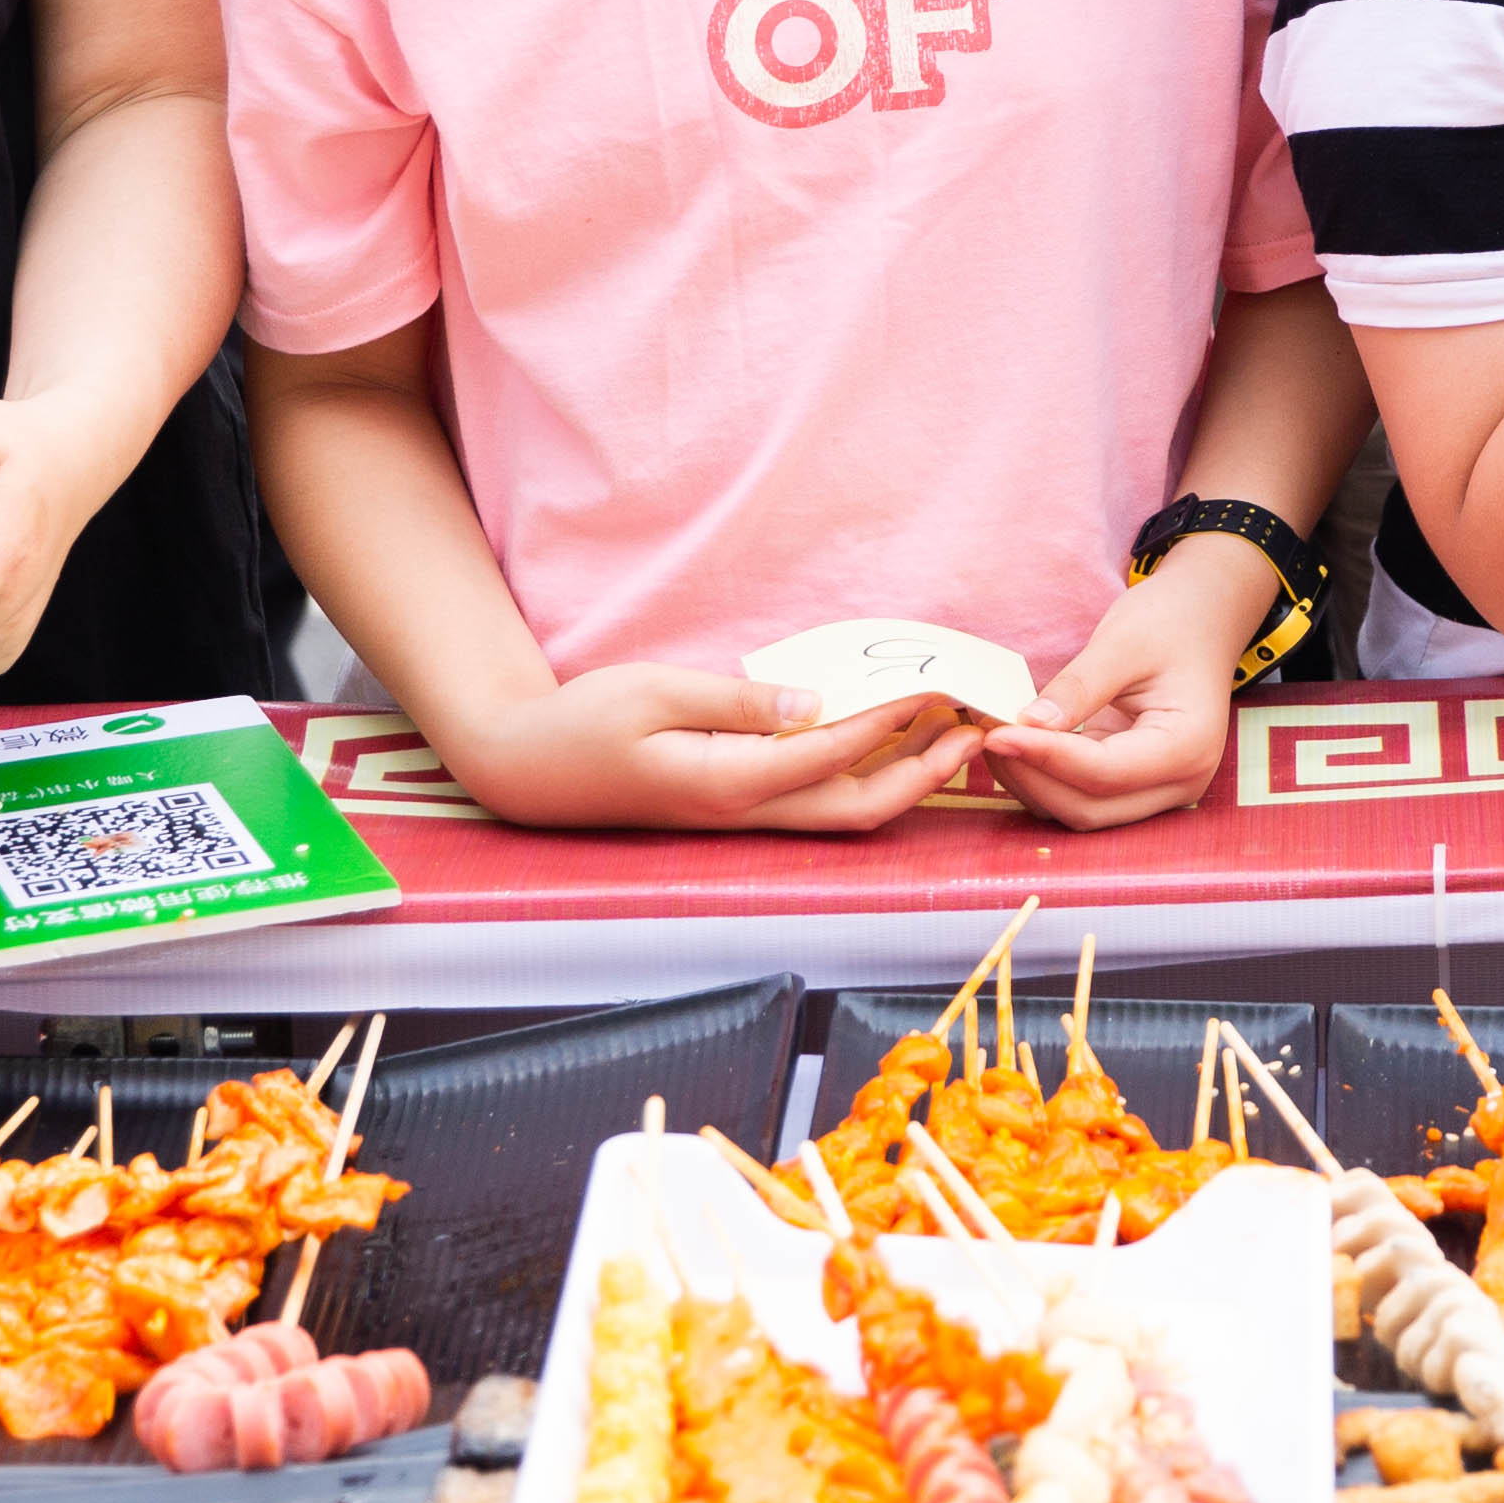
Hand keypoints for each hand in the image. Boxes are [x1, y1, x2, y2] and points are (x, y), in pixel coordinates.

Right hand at [453, 661, 992, 830]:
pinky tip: (886, 735)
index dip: (891, 723)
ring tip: (951, 731)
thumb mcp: (653, 692)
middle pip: (857, 809)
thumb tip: (815, 702)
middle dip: (925, 773)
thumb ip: (737, 699)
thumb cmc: (583, 723)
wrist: (528, 768)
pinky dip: (864, 770)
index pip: (831, 756)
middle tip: (975, 728)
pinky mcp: (737, 805)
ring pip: (843, 811)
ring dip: (903, 775)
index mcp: (725, 784)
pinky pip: (817, 798)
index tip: (937, 685)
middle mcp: (745, 812)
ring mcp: (742, 816)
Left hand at [990, 559, 1262, 829]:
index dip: (1045, 757)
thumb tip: (1028, 724)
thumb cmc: (1171, 622)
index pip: (1103, 773)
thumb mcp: (1123, 642)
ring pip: (1081, 811)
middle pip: (1090, 809)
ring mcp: (1158, 789)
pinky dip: (1045, 777)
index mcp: (1187, 747)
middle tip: (989, 735)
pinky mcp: (1134, 783)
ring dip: (1033, 782)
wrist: (1202, 619)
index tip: (997, 733)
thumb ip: (1078, 688)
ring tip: (995, 736)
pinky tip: (1017, 742)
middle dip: (1033, 778)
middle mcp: (1178, 782)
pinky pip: (1082, 795)